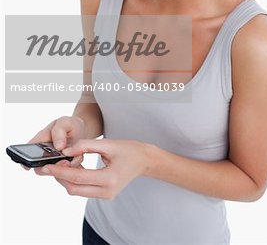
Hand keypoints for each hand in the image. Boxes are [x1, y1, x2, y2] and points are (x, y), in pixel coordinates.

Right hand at [22, 116, 85, 170]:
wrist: (82, 131)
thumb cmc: (69, 125)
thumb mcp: (64, 122)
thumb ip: (59, 132)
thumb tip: (59, 146)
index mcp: (39, 143)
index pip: (28, 155)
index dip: (27, 162)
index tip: (30, 166)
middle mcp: (45, 156)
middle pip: (42, 168)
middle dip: (51, 167)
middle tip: (63, 161)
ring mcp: (55, 164)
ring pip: (56, 173)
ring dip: (64, 169)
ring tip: (70, 160)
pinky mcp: (67, 168)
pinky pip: (68, 174)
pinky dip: (73, 169)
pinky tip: (78, 160)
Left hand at [37, 139, 151, 198]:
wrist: (144, 160)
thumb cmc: (129, 150)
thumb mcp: (108, 144)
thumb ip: (86, 145)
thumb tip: (66, 151)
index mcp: (109, 178)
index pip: (77, 177)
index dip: (60, 172)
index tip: (47, 166)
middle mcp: (107, 191)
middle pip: (74, 189)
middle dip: (59, 177)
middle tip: (50, 165)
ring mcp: (106, 195)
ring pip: (77, 191)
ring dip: (66, 179)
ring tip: (60, 164)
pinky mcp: (104, 194)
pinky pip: (84, 190)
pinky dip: (75, 180)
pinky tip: (72, 168)